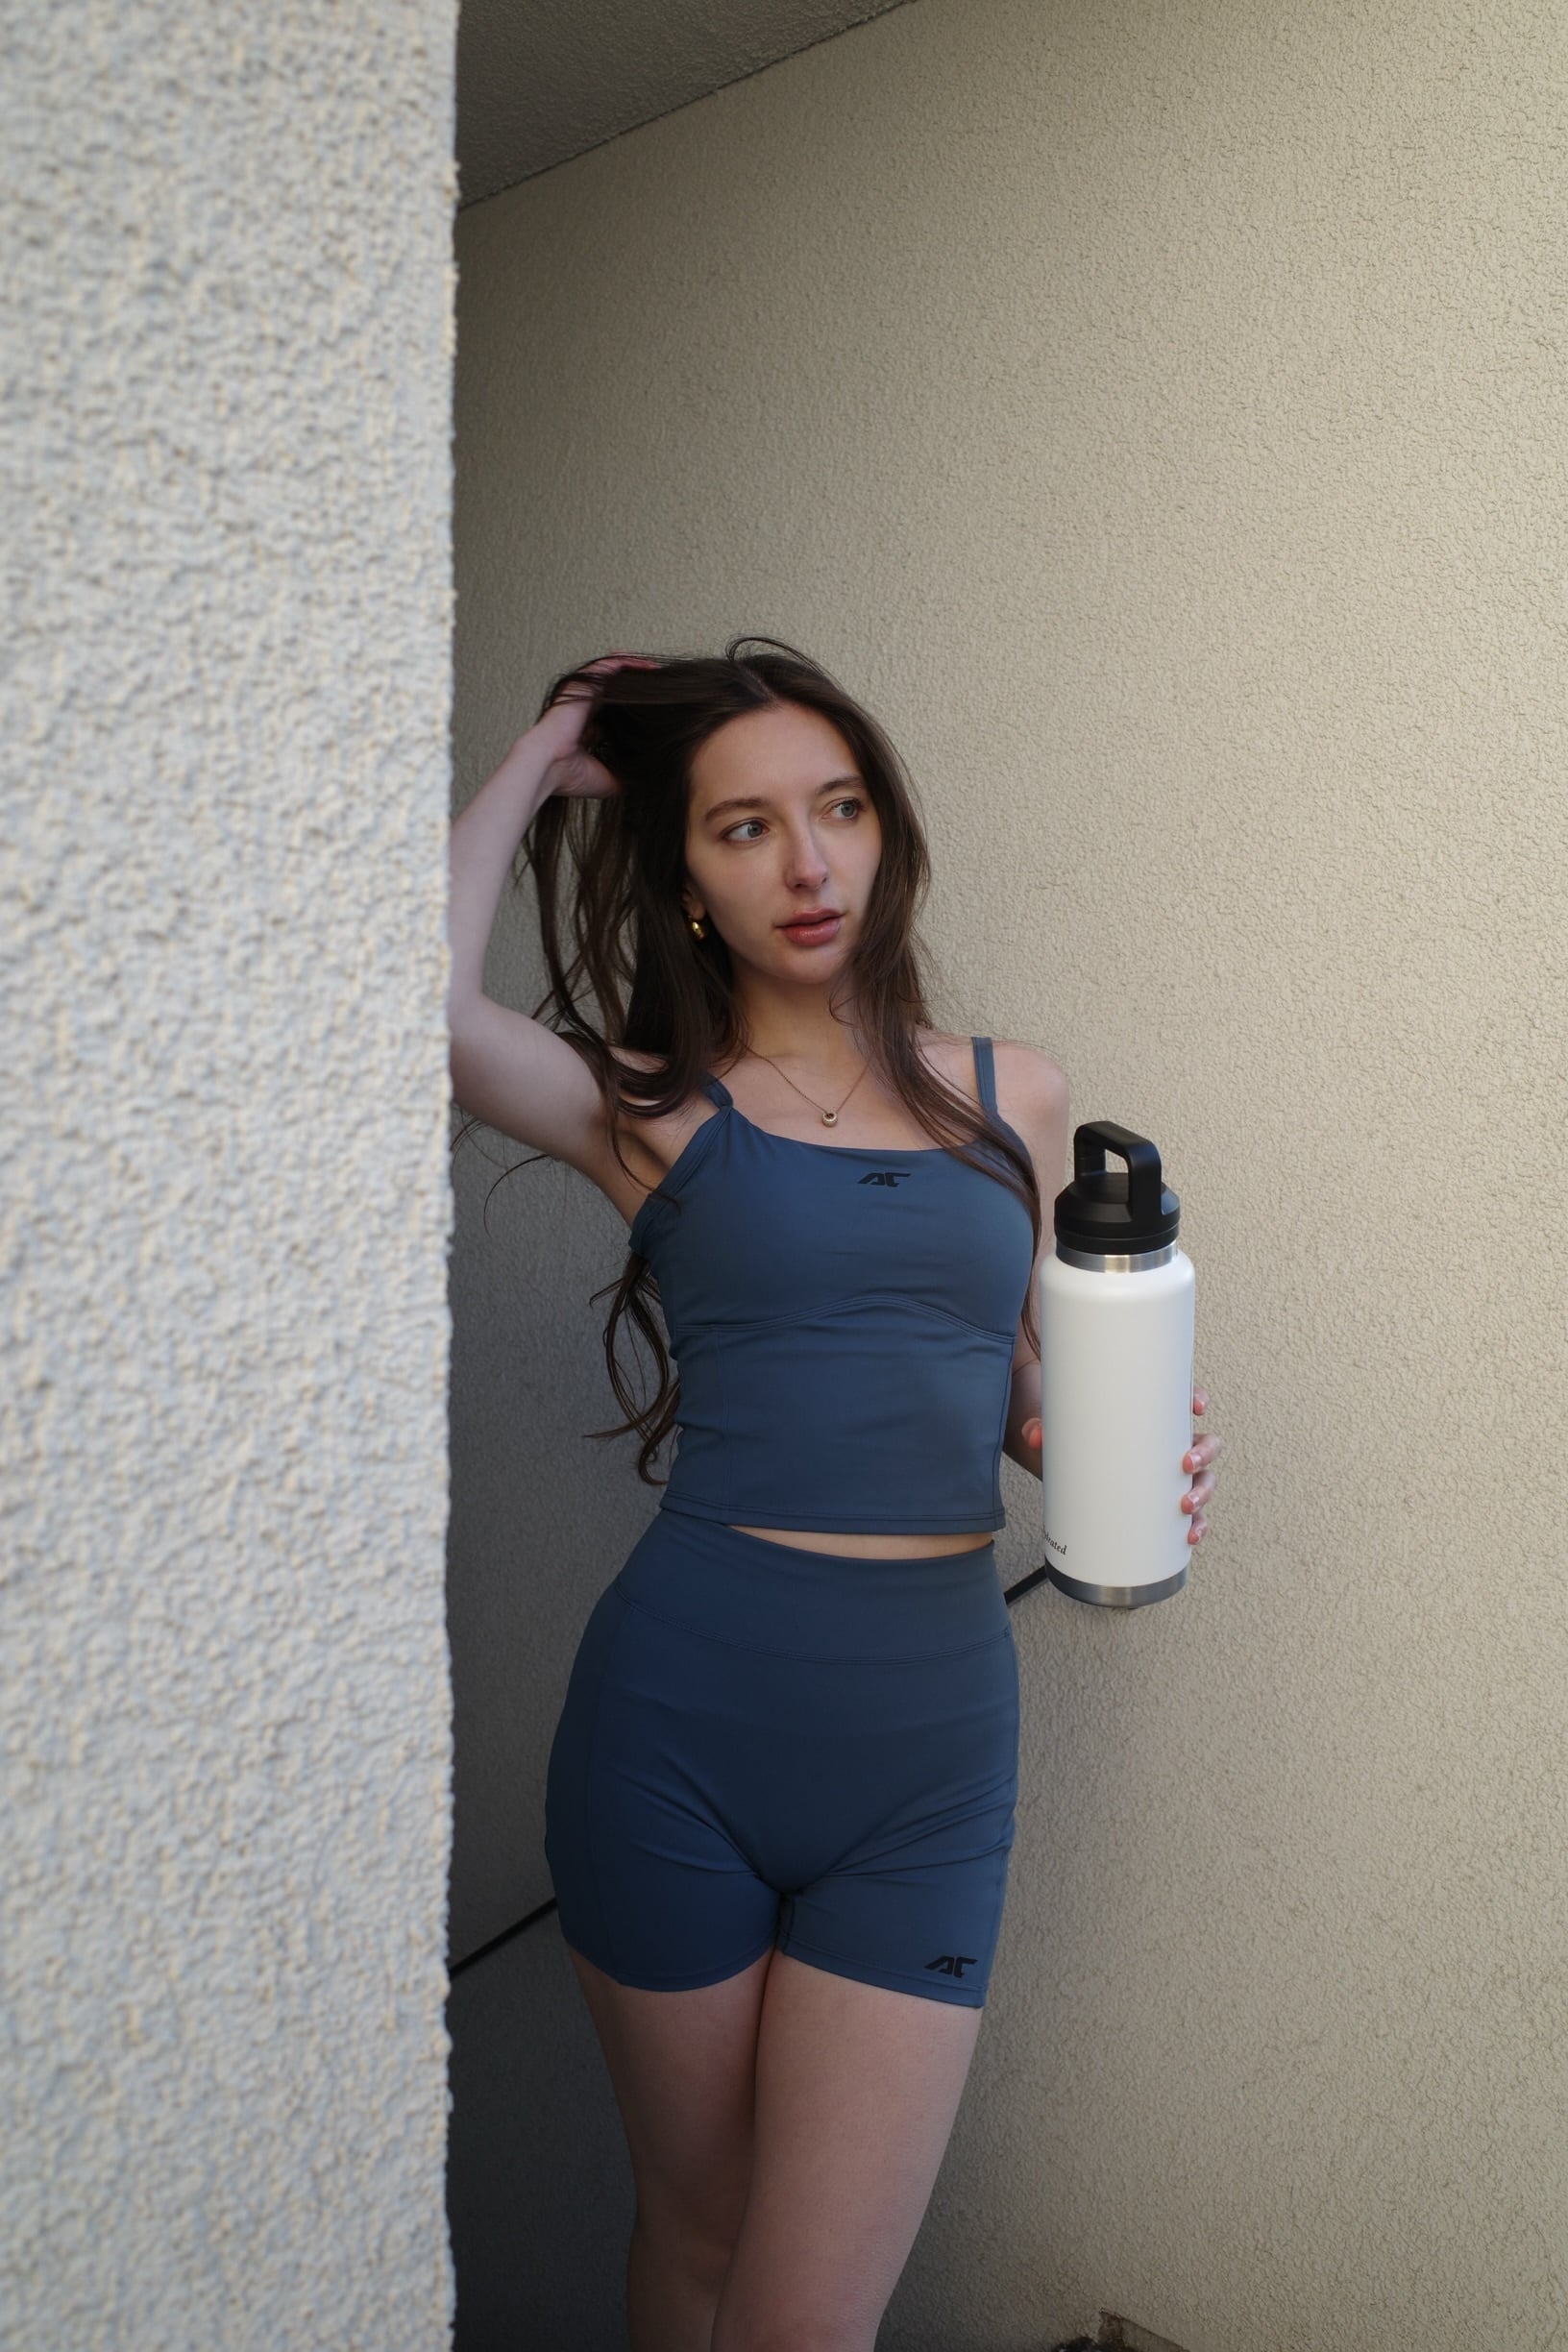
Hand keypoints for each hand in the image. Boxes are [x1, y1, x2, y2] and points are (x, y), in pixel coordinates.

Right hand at [531, 652, 659, 799]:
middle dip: (638, 690)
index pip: (614, 714)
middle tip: (664, 690)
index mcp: (587, 729)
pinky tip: (650, 666)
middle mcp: (585, 709)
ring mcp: (583, 695)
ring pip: (614, 676)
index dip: (636, 712)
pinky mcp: (583, 684)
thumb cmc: (571, 776)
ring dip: (636, 673)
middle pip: (616, 693)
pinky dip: (629, 663)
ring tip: (660, 674)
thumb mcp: (609, 781)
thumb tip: (652, 781)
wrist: (548, 765)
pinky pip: (609, 665)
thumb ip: (629, 776)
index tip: (659, 714)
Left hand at [1020, 1382, 1219, 1546]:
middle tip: (1185, 1465)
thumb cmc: (1066, 1434)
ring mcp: (1163, 1472)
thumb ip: (1041, 1426)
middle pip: (1202, 1440)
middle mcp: (1163, 1442)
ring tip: (1186, 1507)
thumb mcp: (1054, 1426)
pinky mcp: (1157, 1500)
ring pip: (1201, 1477)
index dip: (1195, 1398)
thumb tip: (1036, 1436)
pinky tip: (1190, 1534)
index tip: (1196, 1406)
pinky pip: (1186, 1511)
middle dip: (1203, 1452)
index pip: (1180, 1399)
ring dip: (1203, 1491)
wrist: (1056, 1461)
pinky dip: (1194, 1523)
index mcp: (1147, 1415)